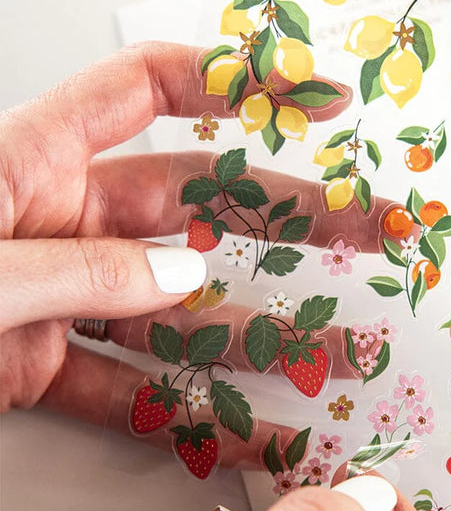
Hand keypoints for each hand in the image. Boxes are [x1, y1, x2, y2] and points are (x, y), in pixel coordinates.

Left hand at [0, 43, 382, 463]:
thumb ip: (79, 270)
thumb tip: (185, 280)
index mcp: (29, 159)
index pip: (147, 93)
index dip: (234, 85)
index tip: (311, 99)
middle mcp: (54, 222)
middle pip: (194, 208)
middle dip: (285, 217)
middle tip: (358, 227)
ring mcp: (54, 299)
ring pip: (177, 313)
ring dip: (256, 335)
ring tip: (331, 350)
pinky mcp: (41, 371)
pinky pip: (130, 390)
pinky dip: (183, 412)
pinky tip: (241, 425)